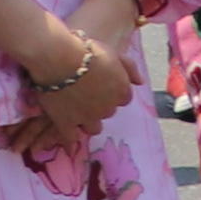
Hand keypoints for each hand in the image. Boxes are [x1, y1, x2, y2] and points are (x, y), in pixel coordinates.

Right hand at [14, 26, 135, 148]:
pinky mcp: (66, 123)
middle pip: (107, 112)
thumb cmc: (88, 52)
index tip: (100, 87)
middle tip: (84, 96)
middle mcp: (108, 107)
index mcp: (122, 91)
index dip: (111, 93)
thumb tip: (140, 82)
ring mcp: (87, 117)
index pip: (123, 99)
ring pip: (93, 127)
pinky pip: (70, 138)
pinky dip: (70, 142)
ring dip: (87, 122)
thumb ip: (130, 69)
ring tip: (75, 113)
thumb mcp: (115, 54)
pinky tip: (68, 148)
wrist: (59, 58)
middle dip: (98, 106)